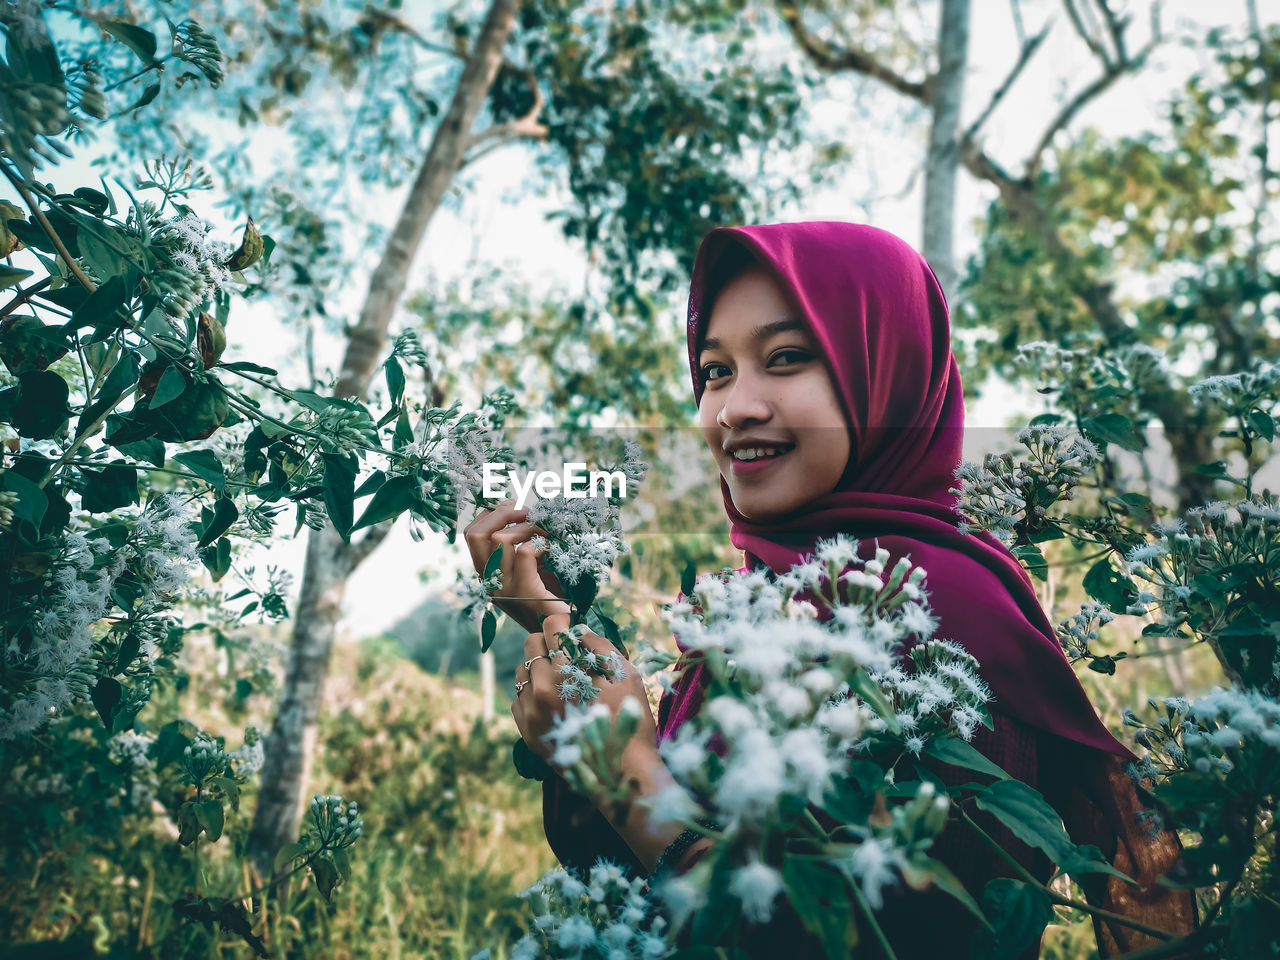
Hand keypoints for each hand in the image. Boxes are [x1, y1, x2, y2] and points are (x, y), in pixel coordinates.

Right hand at [463, 498, 569, 633]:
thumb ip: (518, 544)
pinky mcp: (525, 592)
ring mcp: (505, 588)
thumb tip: (518, 510)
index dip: (490, 514)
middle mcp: (490, 581)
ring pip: (501, 539)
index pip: (471, 535)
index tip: (512, 505)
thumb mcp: (528, 567)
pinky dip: (540, 542)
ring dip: (526, 526)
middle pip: (478, 534)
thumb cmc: (548, 595)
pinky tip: (552, 549)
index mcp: (487, 573)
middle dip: (503, 514)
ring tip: (544, 532)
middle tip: (528, 512)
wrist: (561, 631)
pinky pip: (525, 552)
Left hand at [512, 611, 657, 775]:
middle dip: (549, 642)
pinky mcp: (527, 732)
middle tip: (567, 652)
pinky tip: (554, 702)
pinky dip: (532, 694)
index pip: (551, 627)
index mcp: (564, 673)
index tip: (571, 626)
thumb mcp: (624, 674)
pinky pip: (518, 699)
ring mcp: (530, 714)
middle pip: (531, 645)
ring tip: (560, 678)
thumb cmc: (628, 719)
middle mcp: (540, 692)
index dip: (564, 622)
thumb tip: (578, 630)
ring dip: (538, 668)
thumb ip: (599, 646)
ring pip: (521, 672)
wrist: (620, 772)